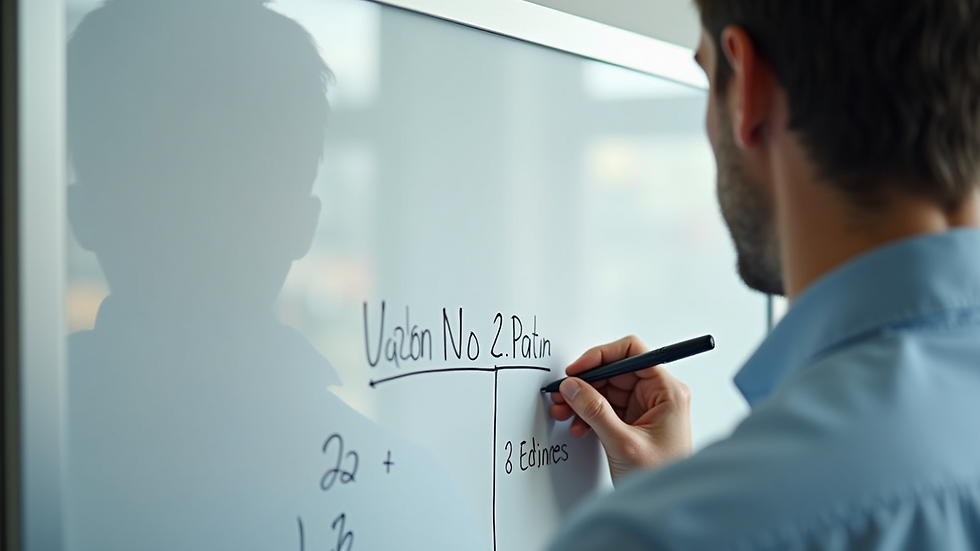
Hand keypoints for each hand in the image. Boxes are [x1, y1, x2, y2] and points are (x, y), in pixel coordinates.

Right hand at [550, 335, 692, 484]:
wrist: (663, 508)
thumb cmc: (660, 477)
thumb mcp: (623, 442)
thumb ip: (595, 411)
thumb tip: (573, 387)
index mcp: (668, 392)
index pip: (633, 353)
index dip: (602, 356)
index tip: (579, 369)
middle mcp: (658, 396)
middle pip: (615, 372)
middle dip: (586, 383)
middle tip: (563, 393)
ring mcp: (645, 410)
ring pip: (606, 390)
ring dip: (582, 400)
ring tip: (564, 412)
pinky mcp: (633, 423)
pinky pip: (606, 408)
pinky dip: (588, 415)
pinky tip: (577, 426)